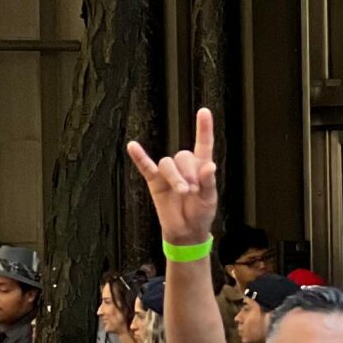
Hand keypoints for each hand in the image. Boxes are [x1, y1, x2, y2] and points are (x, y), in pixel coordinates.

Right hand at [127, 106, 219, 246]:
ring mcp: (168, 173)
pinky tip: (132, 146)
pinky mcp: (155, 181)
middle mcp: (184, 166)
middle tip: (193, 191)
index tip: (204, 111)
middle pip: (183, 156)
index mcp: (201, 167)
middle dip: (188, 173)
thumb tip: (209, 166)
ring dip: (175, 176)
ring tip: (183, 192)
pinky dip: (139, 157)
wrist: (186, 230)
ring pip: (168, 163)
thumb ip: (209, 182)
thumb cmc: (201, 213)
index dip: (204, 128)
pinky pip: (146, 166)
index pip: (204, 144)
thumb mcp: (209, 199)